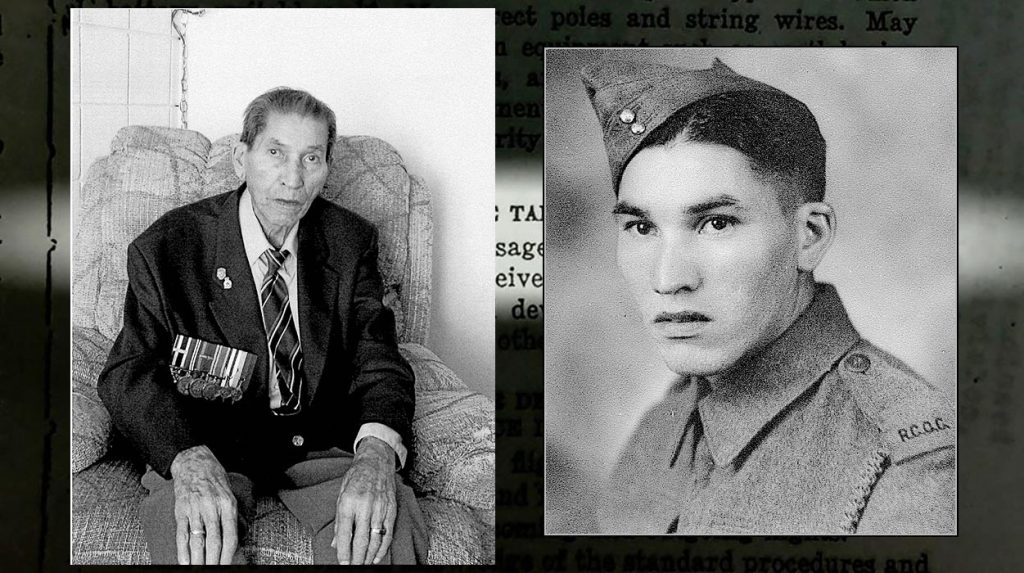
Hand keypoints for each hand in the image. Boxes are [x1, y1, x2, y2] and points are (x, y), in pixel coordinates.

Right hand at [170, 445, 238, 564]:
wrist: (194, 462)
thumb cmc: (214, 479)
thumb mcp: (230, 494)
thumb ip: (231, 516)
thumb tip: (233, 540)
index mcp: (228, 505)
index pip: (230, 536)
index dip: (228, 555)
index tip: (227, 566)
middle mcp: (212, 508)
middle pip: (214, 541)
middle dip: (214, 561)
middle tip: (214, 571)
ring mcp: (195, 509)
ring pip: (197, 540)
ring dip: (199, 560)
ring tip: (199, 570)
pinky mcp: (181, 510)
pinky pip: (181, 534)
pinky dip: (183, 551)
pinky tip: (185, 562)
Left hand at [332, 437, 396, 564]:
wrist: (376, 461)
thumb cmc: (356, 477)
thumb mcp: (341, 496)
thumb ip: (339, 521)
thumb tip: (336, 543)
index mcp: (348, 503)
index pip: (344, 534)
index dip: (343, 552)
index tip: (342, 562)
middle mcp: (364, 506)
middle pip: (361, 540)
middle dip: (356, 558)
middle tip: (353, 567)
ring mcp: (380, 508)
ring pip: (375, 539)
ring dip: (369, 556)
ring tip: (363, 564)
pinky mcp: (391, 510)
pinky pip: (388, 533)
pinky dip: (383, 548)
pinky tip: (376, 557)